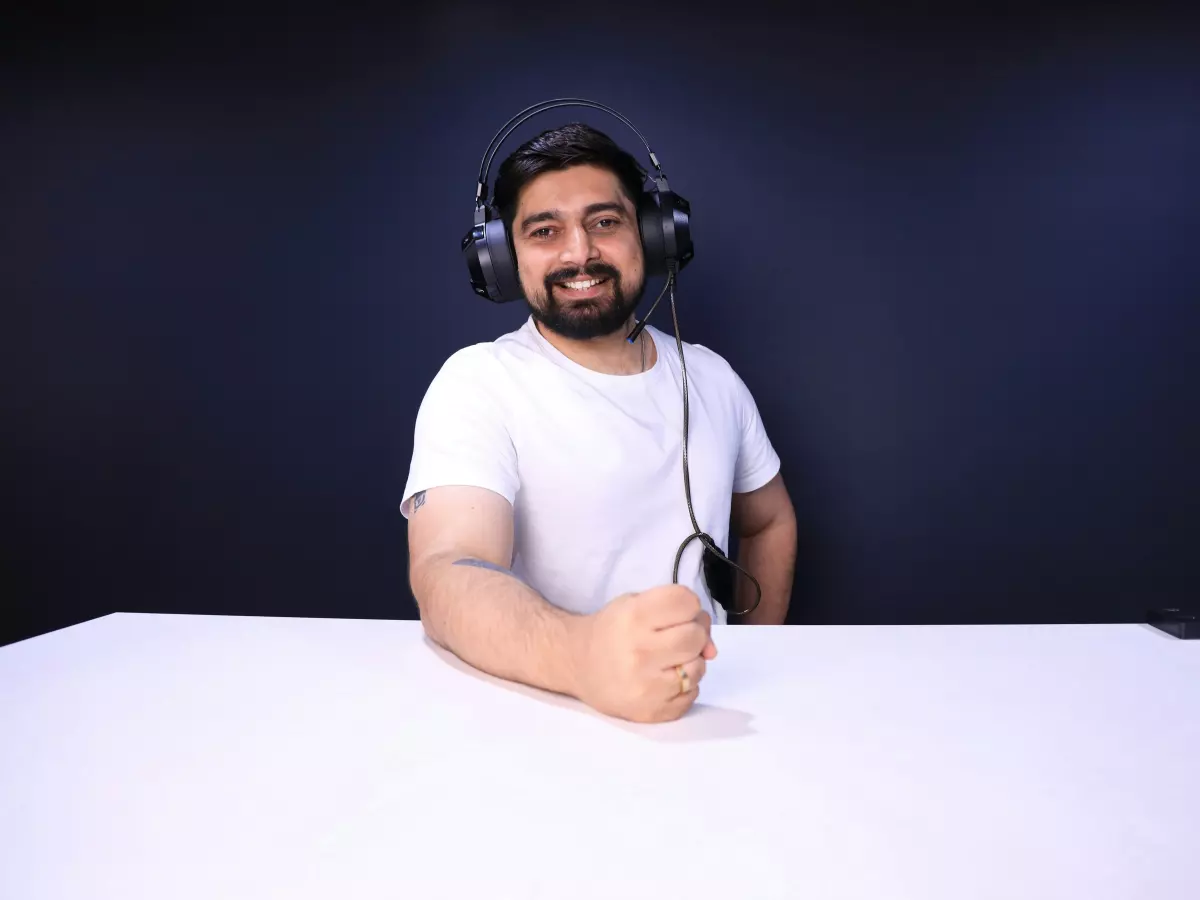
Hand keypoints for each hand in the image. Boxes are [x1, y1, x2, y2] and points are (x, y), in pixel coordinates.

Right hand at [572, 585, 717, 722]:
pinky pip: (691, 696)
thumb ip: (678, 613)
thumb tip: (712, 649)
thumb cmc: (612, 629)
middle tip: (674, 636)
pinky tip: (662, 679)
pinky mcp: (651, 711)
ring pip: (698, 668)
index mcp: (634, 617)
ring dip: (689, 662)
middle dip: (692, 634)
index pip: (687, 602)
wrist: (577, 664)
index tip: (676, 613)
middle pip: (696, 637)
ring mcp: (646, 686)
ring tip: (667, 659)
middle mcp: (640, 651)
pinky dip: (684, 687)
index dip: (688, 606)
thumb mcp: (635, 604)